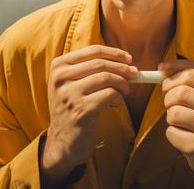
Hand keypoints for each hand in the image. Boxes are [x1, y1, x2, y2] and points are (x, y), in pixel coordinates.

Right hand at [41, 45, 136, 183]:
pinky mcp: (80, 110)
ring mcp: (68, 94)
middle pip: (100, 63)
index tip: (128, 58)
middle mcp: (60, 78)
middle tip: (134, 74)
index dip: (114, 53)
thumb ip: (92, 68)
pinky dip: (118, 97)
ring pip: (106, 77)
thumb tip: (126, 60)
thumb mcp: (74, 83)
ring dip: (122, 83)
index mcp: (58, 66)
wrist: (63, 142)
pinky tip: (116, 103)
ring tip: (126, 90)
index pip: (92, 51)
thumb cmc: (74, 107)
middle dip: (122, 68)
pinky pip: (109, 94)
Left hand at [159, 60, 193, 186]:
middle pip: (181, 91)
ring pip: (174, 112)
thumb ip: (193, 77)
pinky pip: (172, 132)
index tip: (161, 69)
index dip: (173, 69)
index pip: (193, 71)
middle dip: (168, 93)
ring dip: (170, 115)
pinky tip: (185, 135)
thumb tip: (162, 68)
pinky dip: (172, 133)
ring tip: (181, 120)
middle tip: (170, 99)